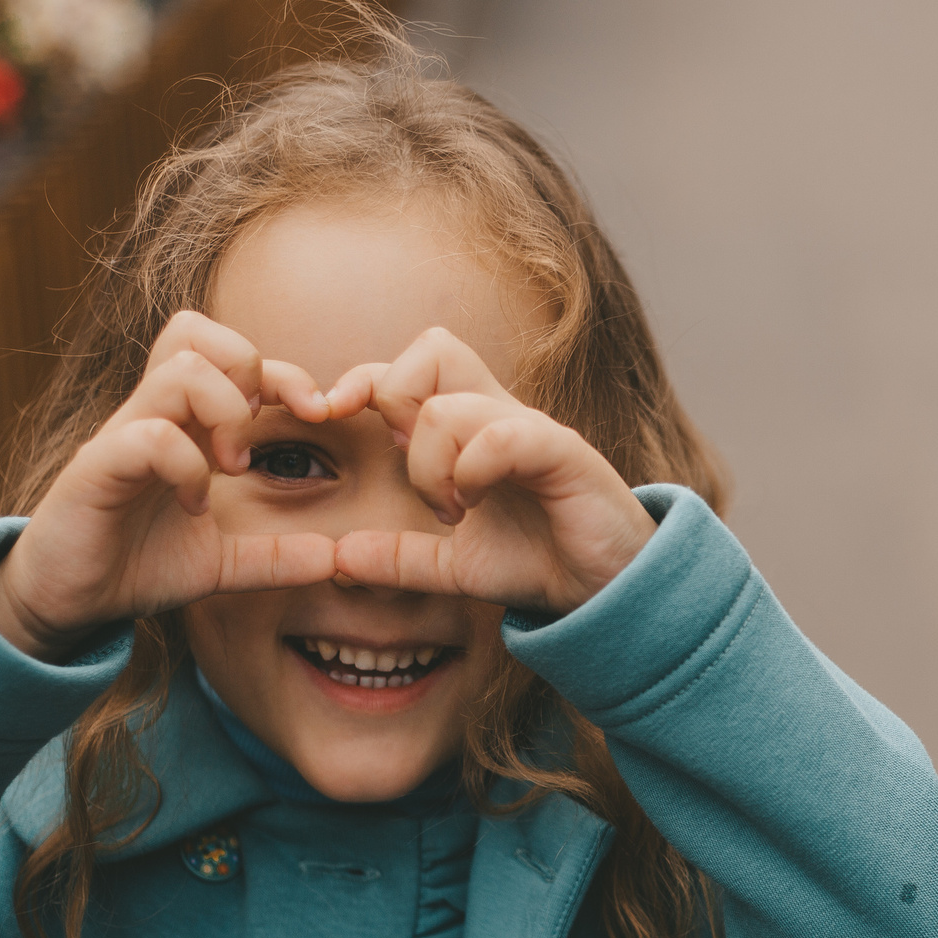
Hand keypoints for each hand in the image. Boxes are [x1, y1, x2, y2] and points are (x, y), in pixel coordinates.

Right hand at [0, 311, 336, 658]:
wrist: (68, 600)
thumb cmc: (136, 563)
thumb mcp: (222, 563)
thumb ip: (276, 557)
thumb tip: (336, 559)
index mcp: (183, 423)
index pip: (231, 354)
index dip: (283, 373)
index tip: (316, 417)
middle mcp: (152, 416)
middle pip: (197, 333)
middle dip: (250, 375)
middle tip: (257, 444)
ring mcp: (122, 436)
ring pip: (179, 370)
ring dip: (223, 414)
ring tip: (230, 470)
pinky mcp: (96, 468)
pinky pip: (149, 436)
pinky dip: (186, 465)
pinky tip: (194, 505)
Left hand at [323, 326, 655, 614]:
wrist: (606, 587)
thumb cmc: (539, 559)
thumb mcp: (454, 566)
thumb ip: (399, 558)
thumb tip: (337, 561)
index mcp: (471, 427)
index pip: (412, 365)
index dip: (363, 379)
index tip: (330, 417)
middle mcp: (499, 414)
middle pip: (432, 350)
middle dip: (396, 405)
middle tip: (411, 470)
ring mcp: (530, 430)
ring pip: (449, 406)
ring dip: (431, 465)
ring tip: (451, 509)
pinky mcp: (562, 454)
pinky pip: (500, 437)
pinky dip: (472, 472)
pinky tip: (475, 506)